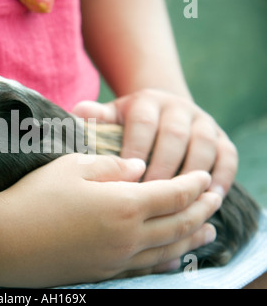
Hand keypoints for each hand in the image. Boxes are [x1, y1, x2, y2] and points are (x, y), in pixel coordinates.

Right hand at [0, 153, 219, 286]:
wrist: (4, 241)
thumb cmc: (36, 197)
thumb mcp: (73, 167)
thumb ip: (112, 166)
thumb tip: (140, 168)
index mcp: (124, 204)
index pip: (172, 194)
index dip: (191, 185)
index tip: (204, 177)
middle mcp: (128, 236)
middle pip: (177, 223)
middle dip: (201, 210)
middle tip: (216, 199)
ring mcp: (117, 259)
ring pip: (168, 248)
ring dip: (192, 238)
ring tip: (209, 231)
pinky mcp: (103, 273)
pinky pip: (147, 268)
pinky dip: (168, 261)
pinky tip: (175, 258)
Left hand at [71, 89, 237, 195]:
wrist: (162, 111)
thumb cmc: (129, 124)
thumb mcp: (112, 117)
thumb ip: (97, 117)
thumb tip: (78, 112)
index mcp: (146, 102)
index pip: (142, 124)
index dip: (135, 150)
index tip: (127, 180)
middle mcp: (177, 108)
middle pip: (174, 136)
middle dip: (164, 168)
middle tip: (152, 199)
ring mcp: (202, 121)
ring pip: (203, 145)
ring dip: (194, 174)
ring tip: (183, 203)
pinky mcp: (221, 137)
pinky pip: (227, 155)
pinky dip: (223, 176)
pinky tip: (212, 198)